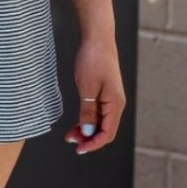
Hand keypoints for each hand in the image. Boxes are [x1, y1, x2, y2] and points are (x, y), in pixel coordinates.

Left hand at [63, 36, 125, 154]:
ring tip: (70, 134)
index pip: (107, 133)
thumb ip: (88, 112)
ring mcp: (111, 98)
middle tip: (70, 141)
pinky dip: (88, 119)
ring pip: (101, 122)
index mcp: (115, 104)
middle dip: (89, 139)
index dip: (94, 144)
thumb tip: (88, 133)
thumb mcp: (87, 88)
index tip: (79, 149)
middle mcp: (116, 103)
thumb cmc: (93, 59)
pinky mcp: (105, 92)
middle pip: (105, 130)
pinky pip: (98, 112)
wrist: (97, 38)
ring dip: (87, 130)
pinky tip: (77, 123)